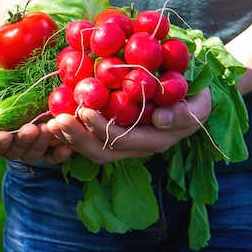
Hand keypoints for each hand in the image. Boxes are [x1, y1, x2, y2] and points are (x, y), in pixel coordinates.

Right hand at [0, 122, 72, 164]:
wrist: (13, 69)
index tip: (5, 134)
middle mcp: (7, 144)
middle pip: (13, 153)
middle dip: (23, 141)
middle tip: (31, 129)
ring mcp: (26, 145)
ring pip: (31, 154)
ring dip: (39, 144)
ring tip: (47, 128)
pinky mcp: (45, 143)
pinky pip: (51, 155)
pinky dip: (58, 153)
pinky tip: (66, 146)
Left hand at [47, 87, 211, 163]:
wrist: (192, 100)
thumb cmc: (195, 99)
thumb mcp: (199, 105)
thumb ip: (185, 114)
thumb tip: (160, 118)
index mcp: (155, 141)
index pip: (123, 141)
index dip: (102, 128)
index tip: (83, 110)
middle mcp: (136, 148)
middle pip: (101, 152)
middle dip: (76, 138)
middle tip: (57, 120)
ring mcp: (123, 145)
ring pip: (92, 151)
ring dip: (70, 138)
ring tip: (51, 122)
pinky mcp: (112, 137)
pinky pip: (89, 142)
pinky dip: (71, 134)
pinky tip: (56, 120)